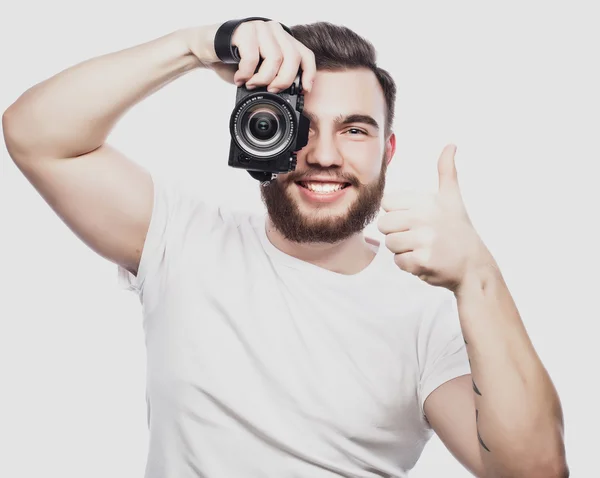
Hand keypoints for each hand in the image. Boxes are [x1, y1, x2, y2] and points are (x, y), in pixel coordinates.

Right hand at [184, 21, 315, 92]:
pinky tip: (239, 78)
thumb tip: (288, 95)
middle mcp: (274, 30)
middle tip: (271, 90)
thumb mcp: (259, 70)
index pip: (305, 54)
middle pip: (292, 59)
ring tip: (251, 84)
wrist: (206, 48)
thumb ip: (274, 77)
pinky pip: (253, 58)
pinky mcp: (245, 30)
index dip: (309, 74)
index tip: (304, 90)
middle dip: (283, 81)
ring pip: (275, 59)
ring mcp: (260, 28)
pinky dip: (246, 74)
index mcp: (282, 39)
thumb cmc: (234, 61)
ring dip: (263, 79)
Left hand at [377, 144, 490, 291]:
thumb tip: (451, 145)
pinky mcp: (423, 261)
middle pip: (384, 225)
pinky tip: (426, 261)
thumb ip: (446, 171)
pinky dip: (409, 266)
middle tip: (418, 237)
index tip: (415, 220)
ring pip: (390, 244)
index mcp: (426, 200)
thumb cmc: (458, 230)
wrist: (474, 265)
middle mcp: (425, 217)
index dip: (397, 214)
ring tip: (423, 249)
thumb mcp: (452, 198)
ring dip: (403, 250)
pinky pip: (398, 262)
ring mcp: (424, 239)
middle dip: (397, 233)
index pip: (387, 203)